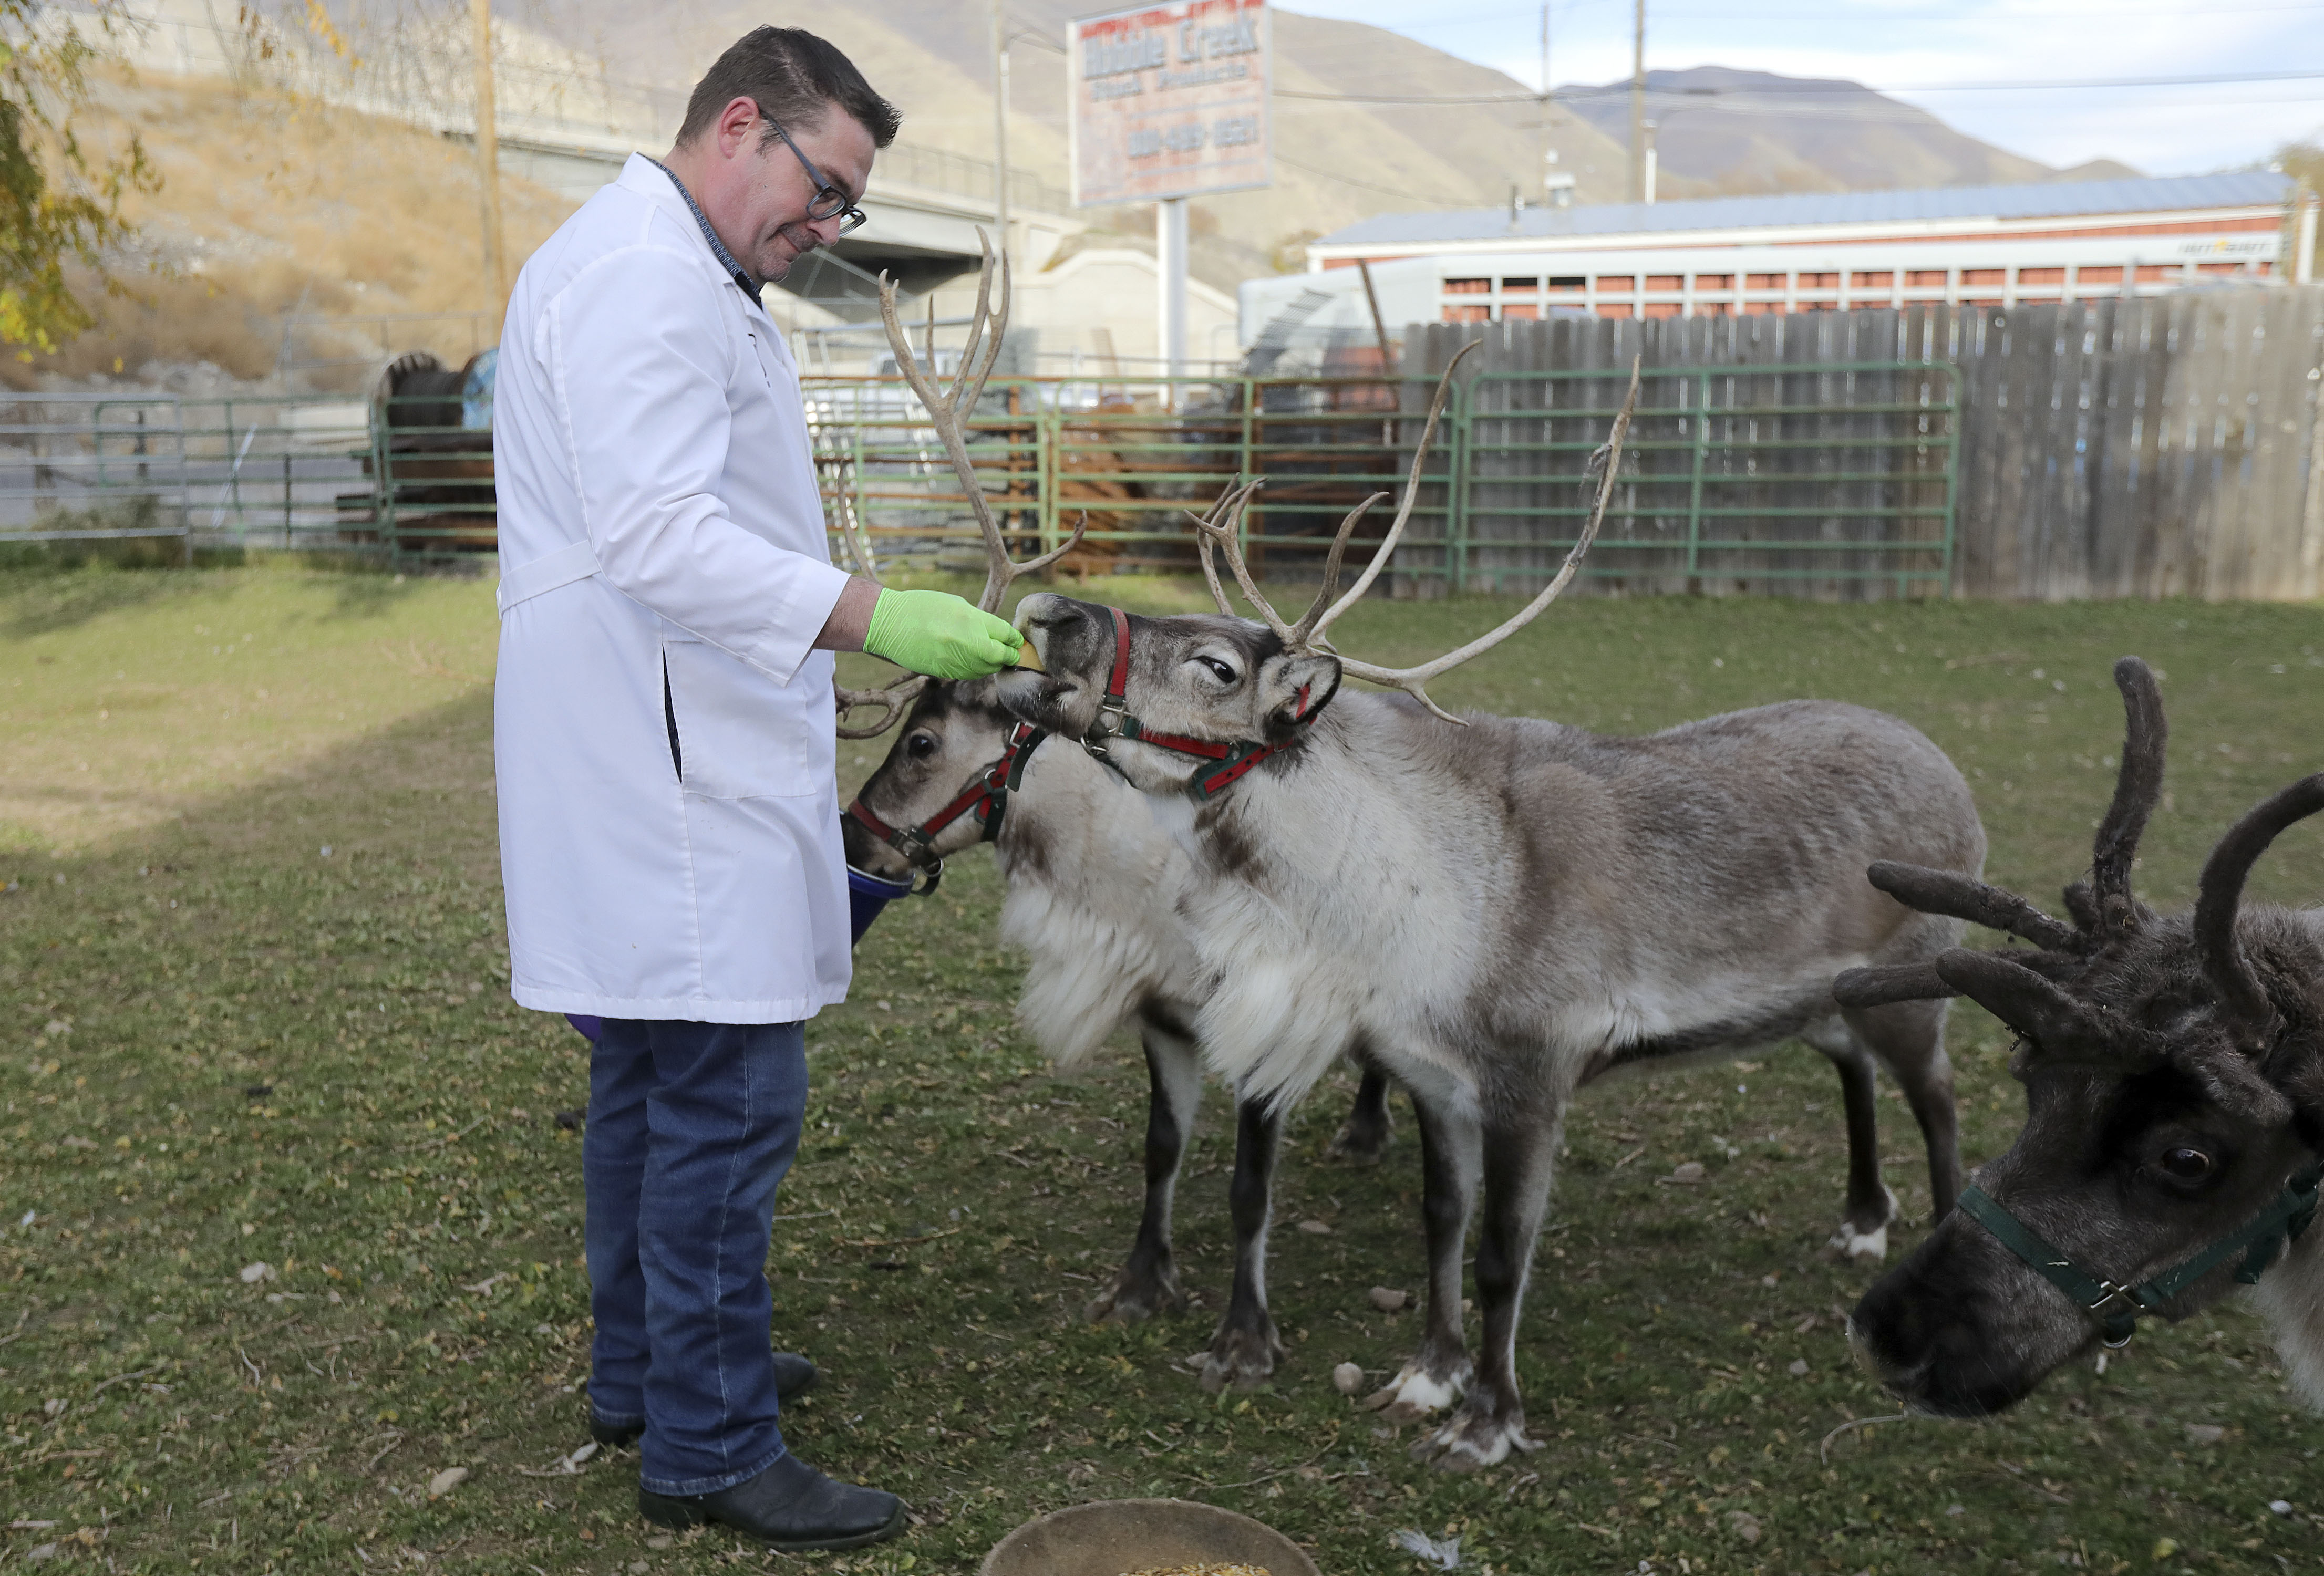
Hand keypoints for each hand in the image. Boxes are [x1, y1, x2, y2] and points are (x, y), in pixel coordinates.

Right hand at [860, 588, 1024, 679]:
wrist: (888, 623)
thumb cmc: (920, 607)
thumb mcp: (955, 604)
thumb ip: (978, 620)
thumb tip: (996, 633)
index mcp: (970, 619)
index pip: (1004, 634)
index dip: (1014, 639)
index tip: (1017, 641)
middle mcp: (966, 642)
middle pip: (1000, 656)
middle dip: (1009, 655)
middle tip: (1013, 654)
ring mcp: (955, 660)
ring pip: (986, 669)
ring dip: (993, 665)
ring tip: (995, 659)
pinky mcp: (944, 672)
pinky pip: (969, 674)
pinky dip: (976, 670)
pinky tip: (975, 663)